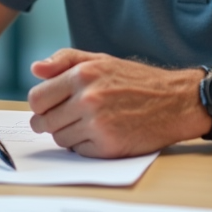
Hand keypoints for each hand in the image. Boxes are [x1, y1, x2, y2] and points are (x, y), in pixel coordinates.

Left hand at [27, 49, 207, 157]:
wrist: (175, 101)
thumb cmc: (137, 80)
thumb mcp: (102, 60)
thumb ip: (65, 60)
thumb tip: (35, 68)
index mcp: (82, 74)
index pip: (37, 98)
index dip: (41, 105)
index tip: (50, 107)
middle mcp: (88, 98)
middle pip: (44, 122)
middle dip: (51, 122)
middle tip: (67, 118)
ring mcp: (98, 124)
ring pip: (60, 139)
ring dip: (69, 135)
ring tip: (89, 124)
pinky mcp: (108, 146)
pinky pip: (79, 151)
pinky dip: (86, 146)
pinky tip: (102, 134)